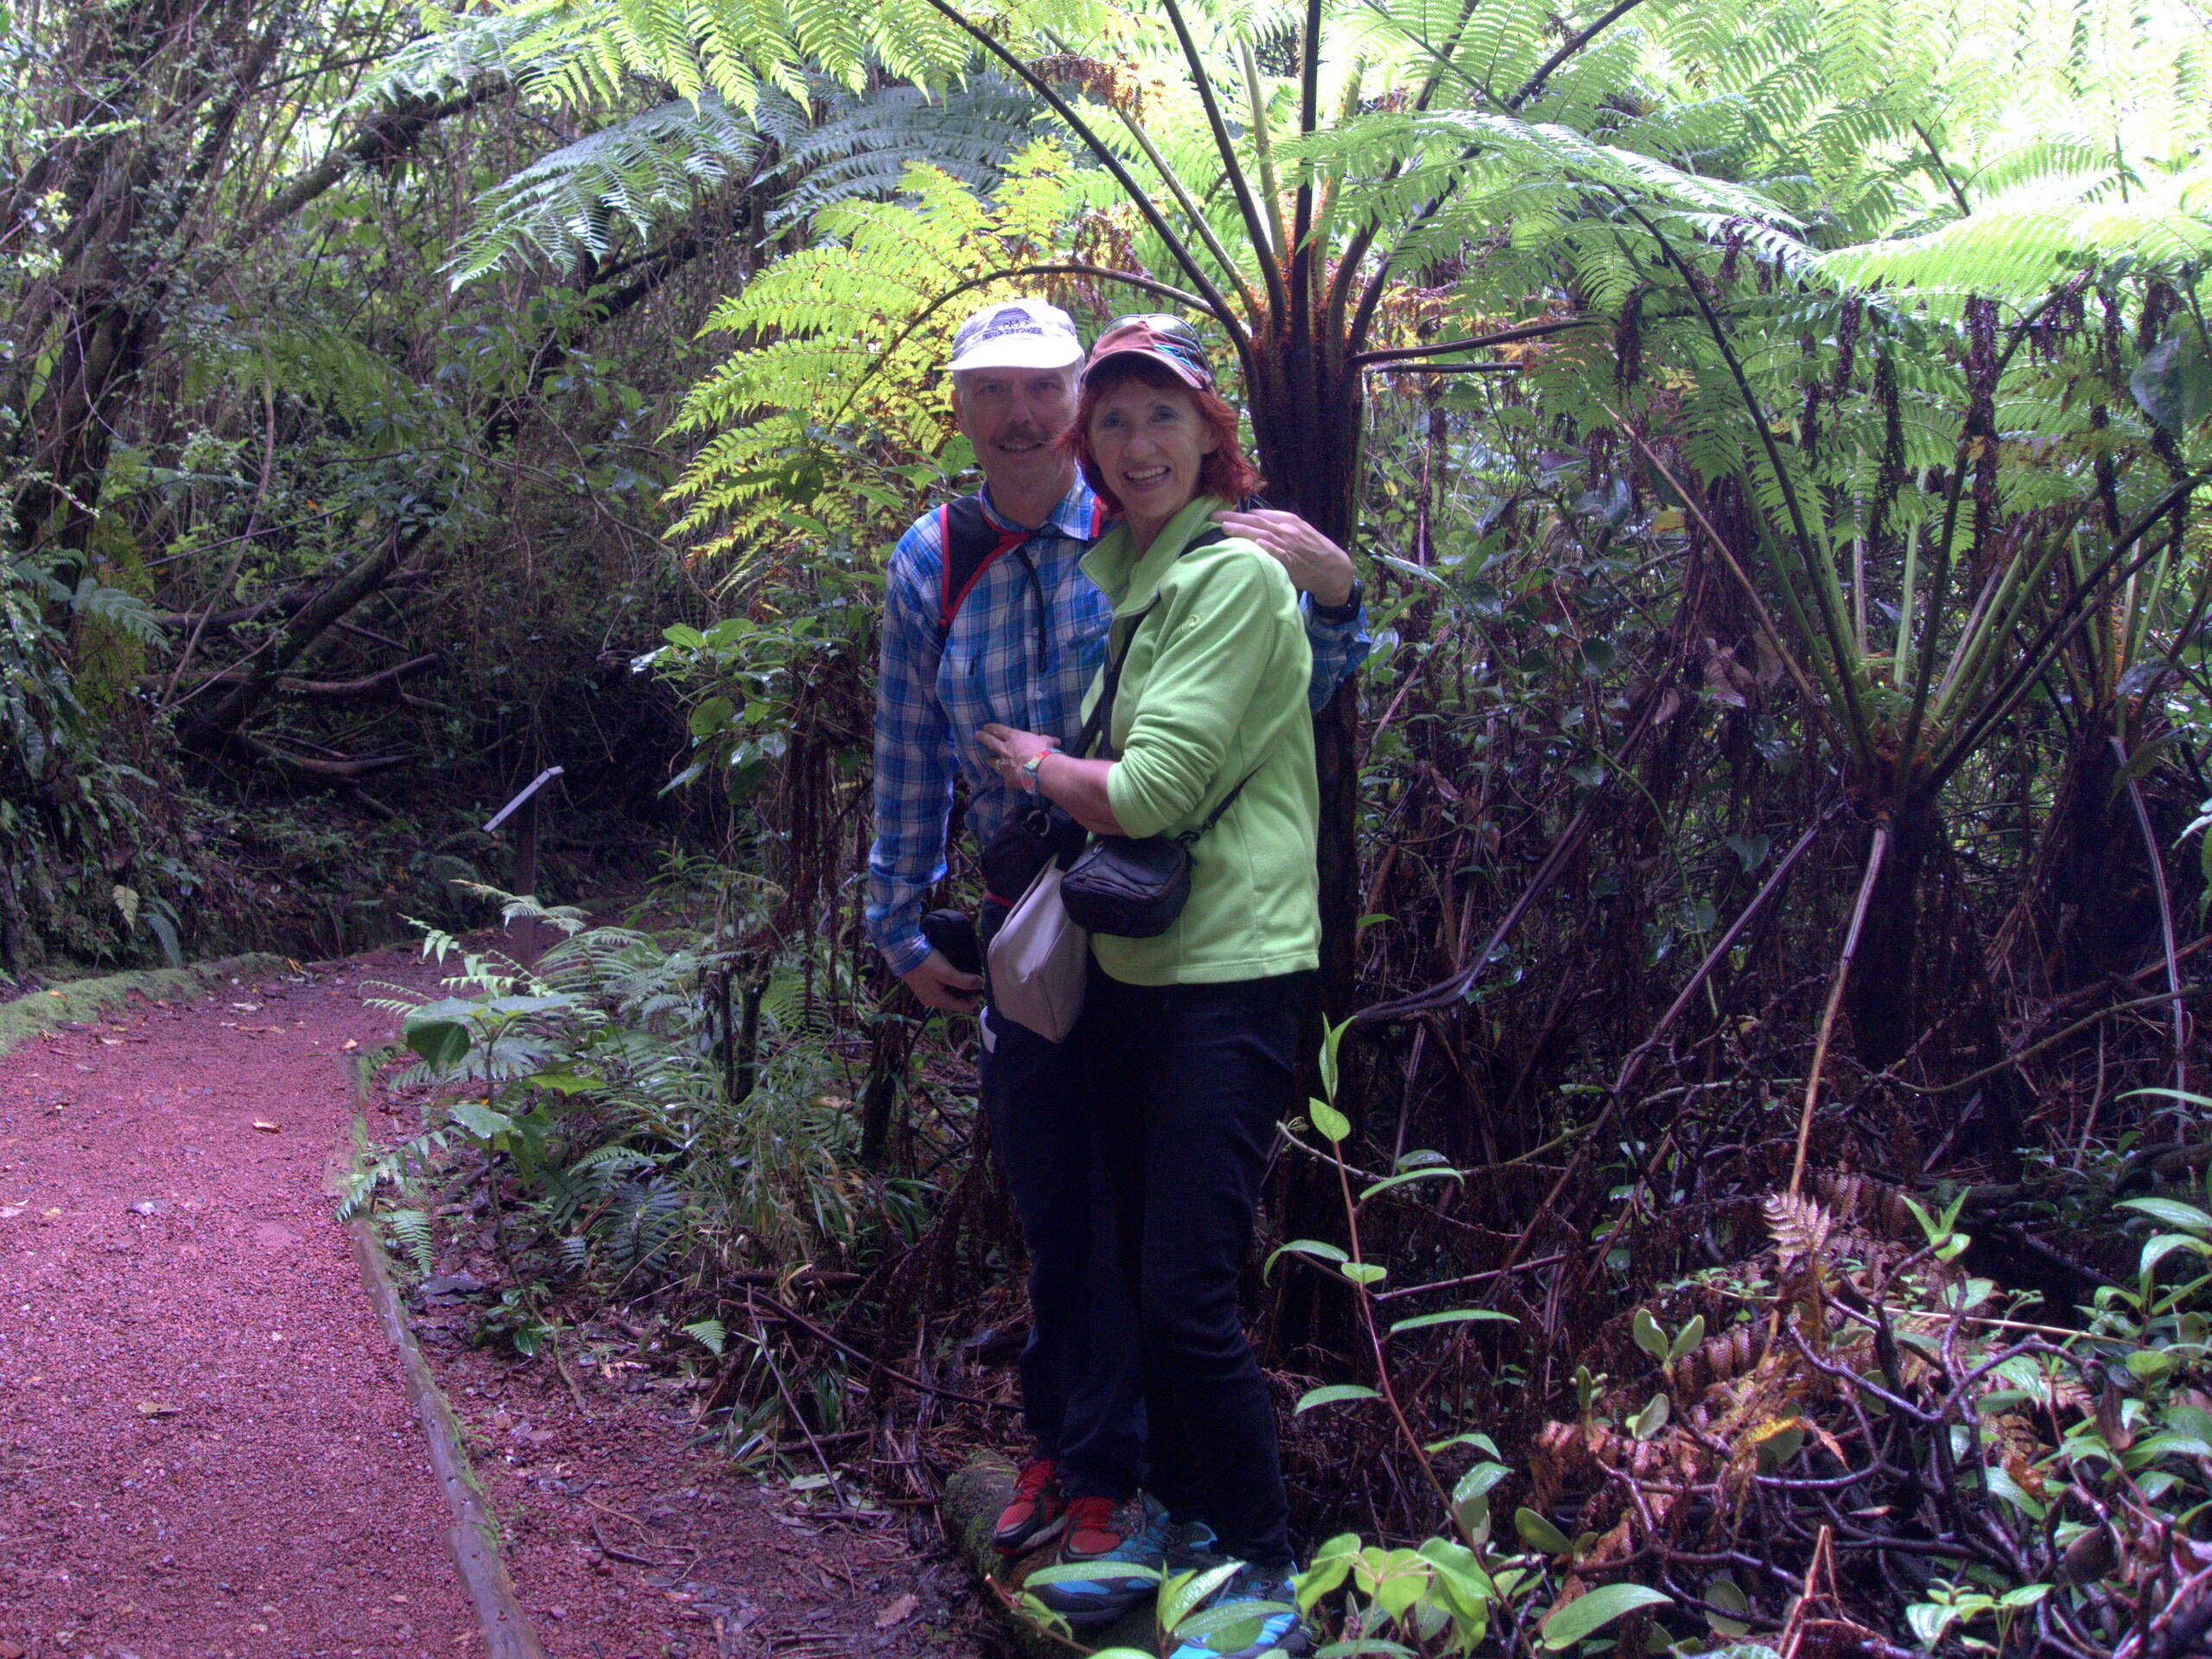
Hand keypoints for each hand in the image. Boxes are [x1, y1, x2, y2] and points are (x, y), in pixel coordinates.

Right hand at [900, 950, 981, 1012]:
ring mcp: (926, 994)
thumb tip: (981, 984)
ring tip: (964, 975)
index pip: (964, 1008)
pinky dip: (949, 984)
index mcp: (938, 1001)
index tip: (980, 984)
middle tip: (973, 978)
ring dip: (958, 988)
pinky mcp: (923, 986)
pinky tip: (951, 973)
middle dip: (967, 993)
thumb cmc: (926, 963)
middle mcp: (932, 1001)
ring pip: (949, 996)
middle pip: (956, 1002)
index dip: (975, 998)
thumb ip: (965, 981)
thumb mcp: (947, 972)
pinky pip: (941, 990)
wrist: (902, 952)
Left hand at [977, 723, 1055, 791]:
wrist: (1041, 770)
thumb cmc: (1044, 752)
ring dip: (992, 761)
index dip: (992, 728)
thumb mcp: (1047, 742)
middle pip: (990, 742)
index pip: (999, 730)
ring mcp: (1005, 765)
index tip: (986, 727)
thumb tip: (1056, 740)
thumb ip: (1048, 741)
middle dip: (982, 738)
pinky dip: (1009, 781)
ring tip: (989, 760)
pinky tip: (1009, 784)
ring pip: (994, 762)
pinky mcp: (1007, 779)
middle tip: (976, 735)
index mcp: (1015, 738)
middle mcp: (1006, 750)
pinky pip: (1006, 780)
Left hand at [1212, 506, 1354, 607]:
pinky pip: (1279, 554)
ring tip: (1224, 527)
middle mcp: (1286, 529)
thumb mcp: (1296, 531)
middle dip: (1233, 517)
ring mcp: (1290, 545)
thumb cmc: (1312, 550)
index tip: (1220, 514)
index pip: (1257, 514)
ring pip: (1263, 534)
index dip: (1238, 513)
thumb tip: (1251, 524)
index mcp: (1286, 520)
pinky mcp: (1293, 561)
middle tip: (1213, 516)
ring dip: (1243, 530)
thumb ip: (1275, 527)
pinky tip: (1257, 544)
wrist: (1334, 568)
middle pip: (1255, 520)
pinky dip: (1269, 548)